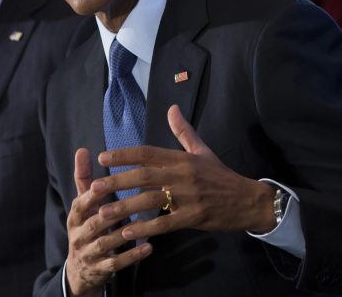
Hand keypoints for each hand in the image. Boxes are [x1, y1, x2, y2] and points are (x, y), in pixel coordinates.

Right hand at [64, 148, 152, 295]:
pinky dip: (132, 256)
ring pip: (105, 243)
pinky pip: (116, 263)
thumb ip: (84, 178)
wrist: (81, 269)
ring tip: (144, 224)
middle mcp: (79, 235)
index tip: (105, 184)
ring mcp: (89, 253)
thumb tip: (82, 150)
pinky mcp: (101, 269)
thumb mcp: (83, 205)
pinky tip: (149, 247)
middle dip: (111, 213)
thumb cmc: (87, 226)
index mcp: (76, 215)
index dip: (92, 194)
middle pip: (95, 223)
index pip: (82, 203)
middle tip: (132, 203)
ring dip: (123, 233)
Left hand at [95, 105, 276, 242]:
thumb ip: (183, 131)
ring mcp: (189, 197)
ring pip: (151, 201)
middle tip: (93, 188)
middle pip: (144, 176)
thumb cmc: (221, 176)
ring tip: (103, 213)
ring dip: (125, 207)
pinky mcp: (194, 217)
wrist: (248, 200)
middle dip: (117, 182)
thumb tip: (171, 108)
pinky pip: (165, 223)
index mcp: (183, 158)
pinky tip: (128, 232)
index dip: (124, 155)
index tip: (102, 158)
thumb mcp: (203, 150)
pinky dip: (145, 228)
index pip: (148, 153)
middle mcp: (183, 175)